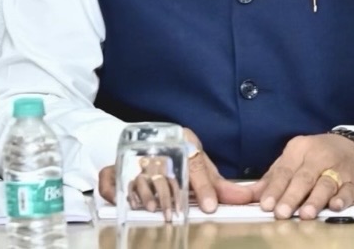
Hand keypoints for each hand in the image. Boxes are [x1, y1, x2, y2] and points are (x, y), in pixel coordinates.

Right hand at [97, 128, 254, 214]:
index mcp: (182, 141)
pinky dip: (115, 192)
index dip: (204, 187)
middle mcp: (158, 147)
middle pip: (166, 172)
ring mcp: (134, 157)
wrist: (146, 138)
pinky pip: (109, 181)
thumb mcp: (200, 166)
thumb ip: (218, 184)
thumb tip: (244, 198)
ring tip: (154, 210)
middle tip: (177, 215)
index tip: (210, 206)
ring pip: (138, 176)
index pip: (195, 164)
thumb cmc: (178, 155)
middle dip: (172, 196)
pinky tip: (127, 205)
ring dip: (146, 194)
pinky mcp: (113, 169)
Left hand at [250, 133, 353, 219]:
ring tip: (305, 214)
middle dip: (292, 196)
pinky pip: (349, 189)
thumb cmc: (316, 157)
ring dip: (316, 199)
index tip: (266, 205)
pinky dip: (343, 198)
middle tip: (281, 213)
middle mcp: (319, 157)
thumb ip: (271, 179)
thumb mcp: (292, 160)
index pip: (284, 171)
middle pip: (304, 178)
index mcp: (299, 149)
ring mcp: (339, 168)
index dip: (275, 189)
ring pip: (326, 184)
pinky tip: (336, 206)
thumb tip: (245, 197)